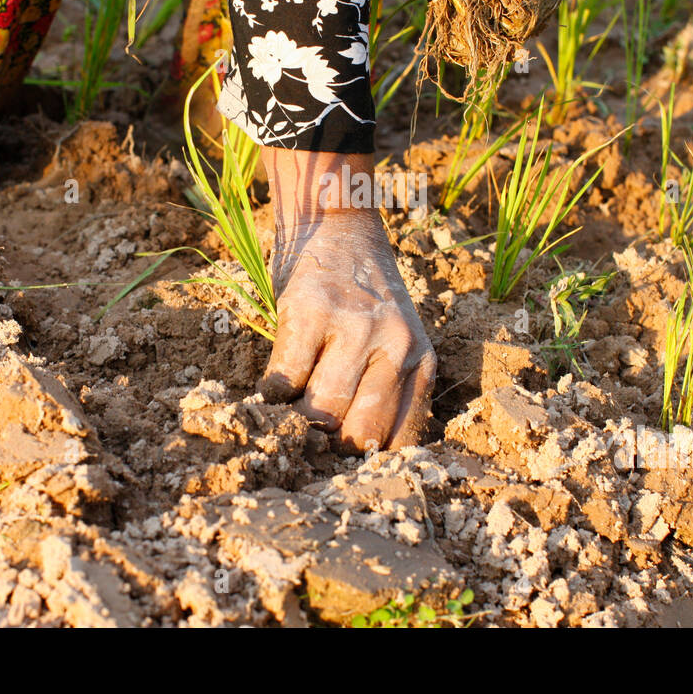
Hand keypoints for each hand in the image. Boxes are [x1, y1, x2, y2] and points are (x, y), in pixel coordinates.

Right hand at [259, 148, 435, 451]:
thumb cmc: (362, 292)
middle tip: (308, 449)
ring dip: (296, 425)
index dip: (365, 466)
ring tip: (286, 420)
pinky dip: (272, 395)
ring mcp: (354, 326)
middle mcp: (397, 344)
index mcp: (421, 360)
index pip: (399, 440)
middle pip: (360, 434)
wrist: (338, 221)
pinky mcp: (310, 310)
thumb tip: (349, 457)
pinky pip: (285, 379)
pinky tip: (271, 390)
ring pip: (322, 412)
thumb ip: (384, 387)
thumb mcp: (394, 337)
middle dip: (330, 452)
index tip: (340, 472)